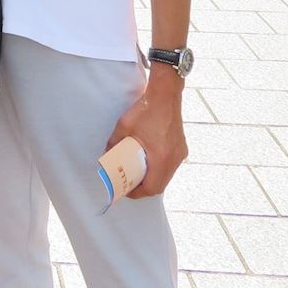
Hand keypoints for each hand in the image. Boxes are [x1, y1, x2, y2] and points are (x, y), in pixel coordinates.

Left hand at [104, 69, 187, 196]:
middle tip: (129, 183)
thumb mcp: (124, 127)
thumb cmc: (146, 110)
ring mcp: (180, 154)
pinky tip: (148, 161)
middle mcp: (174, 159)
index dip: (137, 192)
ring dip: (152, 178)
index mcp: (161, 158)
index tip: (125, 190)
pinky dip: (158, 168)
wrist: (165, 94)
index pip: (152, 187)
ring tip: (136, 174)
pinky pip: (170, 165)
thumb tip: (106, 155)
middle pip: (160, 184)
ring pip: (166, 175)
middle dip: (143, 187)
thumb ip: (114, 143)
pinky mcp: (181, 147)